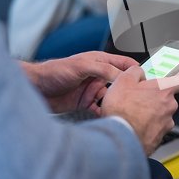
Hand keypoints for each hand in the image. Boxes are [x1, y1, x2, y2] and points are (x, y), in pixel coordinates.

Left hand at [21, 52, 137, 114]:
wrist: (35, 88)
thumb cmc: (54, 71)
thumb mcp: (82, 66)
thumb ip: (103, 69)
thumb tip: (122, 76)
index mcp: (100, 61)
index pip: (123, 63)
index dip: (135, 70)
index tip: (144, 79)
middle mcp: (98, 75)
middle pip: (120, 82)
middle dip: (129, 89)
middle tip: (138, 98)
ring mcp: (93, 89)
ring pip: (112, 97)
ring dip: (117, 103)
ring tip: (125, 109)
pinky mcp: (86, 103)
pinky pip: (100, 108)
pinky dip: (106, 113)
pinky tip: (110, 116)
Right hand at [101, 67, 178, 155]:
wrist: (120, 137)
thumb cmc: (122, 111)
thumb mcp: (123, 80)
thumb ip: (135, 72)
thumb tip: (139, 72)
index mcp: (164, 89)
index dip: (177, 79)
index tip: (172, 79)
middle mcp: (169, 106)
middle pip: (167, 99)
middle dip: (155, 99)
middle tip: (140, 99)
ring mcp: (166, 122)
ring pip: (161, 115)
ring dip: (151, 114)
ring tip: (134, 114)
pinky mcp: (160, 137)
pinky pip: (156, 129)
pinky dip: (148, 127)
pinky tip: (135, 126)